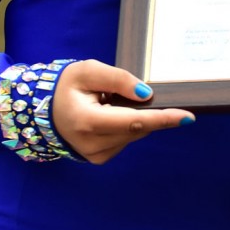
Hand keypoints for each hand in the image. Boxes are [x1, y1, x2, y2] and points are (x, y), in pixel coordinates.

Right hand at [52, 60, 194, 163]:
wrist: (42, 109)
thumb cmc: (66, 86)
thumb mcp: (88, 71)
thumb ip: (118, 79)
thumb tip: (146, 94)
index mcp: (86, 121)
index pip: (133, 121)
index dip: (162, 119)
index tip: (188, 117)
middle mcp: (92, 144)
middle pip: (137, 127)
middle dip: (147, 111)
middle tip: (134, 93)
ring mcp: (95, 155)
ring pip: (134, 134)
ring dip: (133, 118)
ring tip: (109, 104)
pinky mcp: (99, 158)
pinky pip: (126, 139)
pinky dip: (126, 126)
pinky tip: (109, 116)